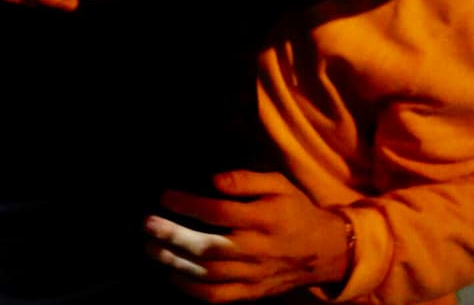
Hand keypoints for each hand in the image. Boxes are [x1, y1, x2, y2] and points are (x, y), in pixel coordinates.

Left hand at [144, 170, 349, 301]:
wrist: (325, 251)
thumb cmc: (295, 211)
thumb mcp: (278, 184)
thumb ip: (246, 180)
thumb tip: (214, 179)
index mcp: (264, 219)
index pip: (219, 213)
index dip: (189, 204)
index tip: (165, 196)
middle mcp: (256, 250)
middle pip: (208, 247)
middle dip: (173, 236)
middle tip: (148, 224)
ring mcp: (253, 275)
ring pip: (208, 274)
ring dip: (175, 262)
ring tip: (151, 248)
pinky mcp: (251, 293)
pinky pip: (217, 297)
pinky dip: (192, 289)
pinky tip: (173, 274)